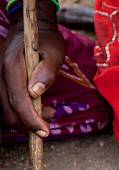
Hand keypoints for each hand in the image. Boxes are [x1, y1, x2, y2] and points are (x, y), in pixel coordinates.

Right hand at [0, 2, 64, 136]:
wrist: (30, 29)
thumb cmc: (46, 40)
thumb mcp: (54, 53)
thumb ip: (47, 72)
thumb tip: (36, 92)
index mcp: (13, 68)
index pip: (18, 100)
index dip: (30, 120)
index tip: (45, 132)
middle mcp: (2, 75)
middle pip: (9, 110)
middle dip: (29, 124)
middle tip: (49, 124)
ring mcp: (0, 80)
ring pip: (7, 110)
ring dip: (26, 119)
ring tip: (49, 112)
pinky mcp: (4, 83)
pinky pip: (9, 104)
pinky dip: (23, 112)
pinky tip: (40, 107)